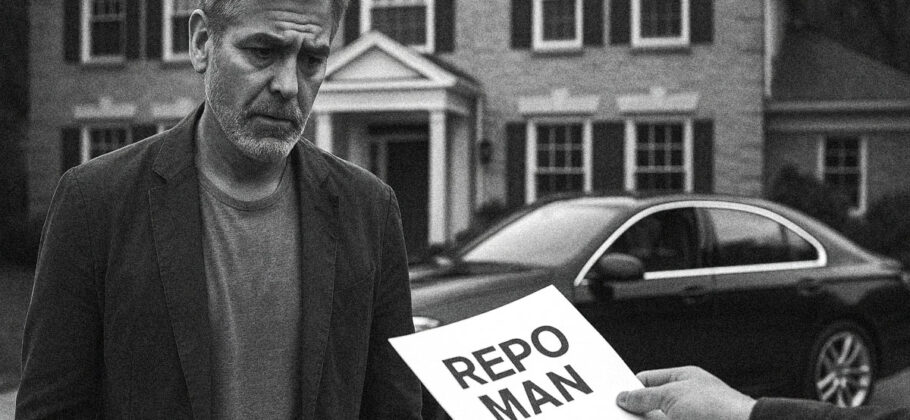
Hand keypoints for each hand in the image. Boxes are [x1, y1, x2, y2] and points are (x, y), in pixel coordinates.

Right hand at [616, 366, 756, 419]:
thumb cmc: (717, 406)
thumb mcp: (671, 395)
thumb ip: (645, 396)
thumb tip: (625, 397)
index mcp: (684, 379)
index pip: (649, 380)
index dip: (630, 387)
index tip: (613, 397)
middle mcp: (686, 399)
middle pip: (652, 404)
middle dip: (635, 409)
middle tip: (614, 413)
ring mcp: (688, 417)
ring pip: (657, 419)